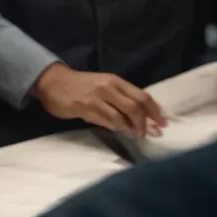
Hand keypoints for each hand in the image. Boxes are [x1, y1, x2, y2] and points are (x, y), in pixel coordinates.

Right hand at [32, 65, 166, 137]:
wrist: (53, 82)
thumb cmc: (81, 85)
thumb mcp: (103, 85)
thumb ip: (120, 98)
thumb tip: (140, 116)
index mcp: (115, 81)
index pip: (141, 95)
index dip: (154, 110)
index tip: (163, 122)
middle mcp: (109, 87)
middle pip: (135, 106)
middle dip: (147, 121)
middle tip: (153, 133)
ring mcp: (97, 98)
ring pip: (122, 115)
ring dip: (133, 128)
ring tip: (138, 135)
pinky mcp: (86, 108)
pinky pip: (106, 121)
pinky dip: (117, 128)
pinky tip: (122, 132)